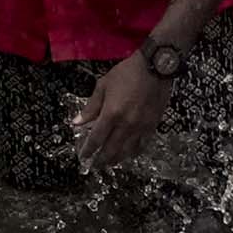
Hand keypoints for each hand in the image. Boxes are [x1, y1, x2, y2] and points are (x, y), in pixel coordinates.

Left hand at [75, 45, 176, 167]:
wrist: (155, 67)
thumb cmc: (126, 73)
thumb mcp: (103, 86)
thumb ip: (90, 107)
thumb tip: (77, 122)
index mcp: (112, 114)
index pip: (97, 138)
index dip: (88, 149)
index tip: (83, 156)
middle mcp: (126, 124)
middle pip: (112, 149)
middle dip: (101, 160)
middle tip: (95, 165)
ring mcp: (141, 127)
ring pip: (127, 151)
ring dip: (117, 159)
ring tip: (109, 163)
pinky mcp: (152, 126)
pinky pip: (142, 144)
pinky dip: (133, 152)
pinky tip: (128, 154)